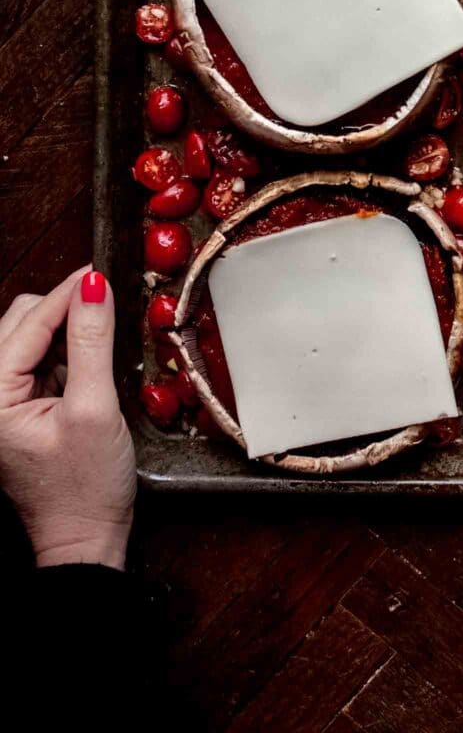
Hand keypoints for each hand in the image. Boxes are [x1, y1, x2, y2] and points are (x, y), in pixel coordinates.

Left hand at [0, 267, 135, 568]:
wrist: (86, 538)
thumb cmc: (86, 486)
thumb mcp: (95, 408)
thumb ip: (92, 342)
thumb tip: (94, 287)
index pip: (29, 324)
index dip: (67, 294)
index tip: (101, 270)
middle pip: (21, 322)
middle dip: (63, 308)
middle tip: (106, 298)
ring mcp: (3, 403)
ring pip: (29, 337)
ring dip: (64, 329)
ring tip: (100, 331)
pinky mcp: (21, 409)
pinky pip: (40, 361)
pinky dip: (65, 351)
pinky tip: (89, 360)